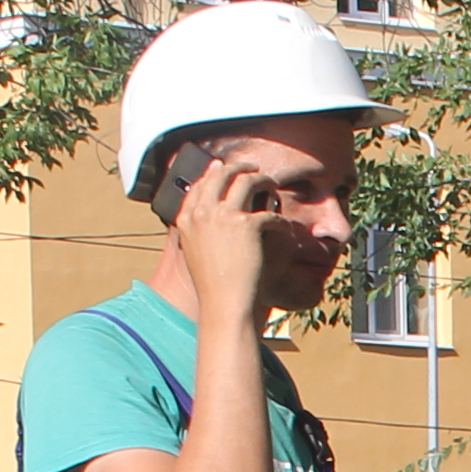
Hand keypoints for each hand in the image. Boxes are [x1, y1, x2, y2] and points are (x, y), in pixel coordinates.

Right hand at [168, 148, 299, 301]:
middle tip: (253, 170)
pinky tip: (284, 228)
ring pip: (246, 181)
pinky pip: (268, 213)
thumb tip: (209, 212)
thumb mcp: (194, 252)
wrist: (223, 304)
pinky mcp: (247, 225)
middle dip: (239, 168)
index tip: (224, 168)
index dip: (214, 173)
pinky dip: (280, 221)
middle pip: (222, 175)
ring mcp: (223, 216)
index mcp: (186, 219)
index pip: (200, 184)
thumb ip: (198, 229)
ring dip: (263, 180)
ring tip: (272, 186)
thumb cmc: (212, 285)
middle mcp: (202, 213)